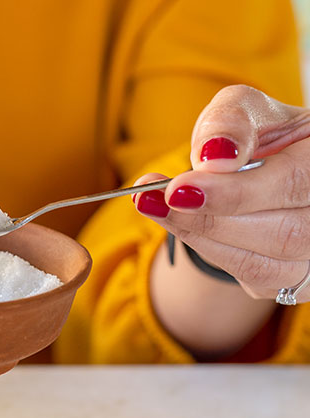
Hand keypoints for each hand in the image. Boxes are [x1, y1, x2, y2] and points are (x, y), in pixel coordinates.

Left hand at [135, 85, 309, 302]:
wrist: (266, 171)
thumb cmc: (260, 136)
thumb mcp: (246, 111)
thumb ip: (231, 122)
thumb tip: (212, 157)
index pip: (296, 183)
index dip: (237, 192)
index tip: (177, 188)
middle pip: (283, 232)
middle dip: (208, 217)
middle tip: (152, 198)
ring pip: (260, 261)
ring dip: (196, 233)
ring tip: (149, 203)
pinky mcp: (293, 279)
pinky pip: (247, 273)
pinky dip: (203, 246)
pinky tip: (174, 220)